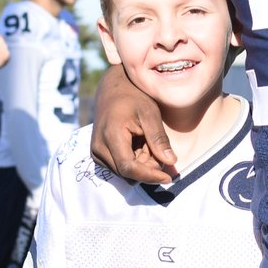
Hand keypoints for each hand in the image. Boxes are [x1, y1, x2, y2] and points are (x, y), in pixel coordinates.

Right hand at [89, 65, 176, 183]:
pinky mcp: (98, 155)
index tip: (168, 178)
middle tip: (157, 146)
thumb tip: (171, 162)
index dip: (149, 176)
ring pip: (125, 173)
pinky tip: (138, 145)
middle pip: (128, 173)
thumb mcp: (150, 114)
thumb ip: (159, 139)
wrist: (113, 88)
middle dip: (147, 167)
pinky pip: (119, 168)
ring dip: (141, 164)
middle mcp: (98, 147)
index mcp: (110, 135)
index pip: (129, 168)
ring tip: (145, 141)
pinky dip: (133, 162)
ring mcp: (96, 152)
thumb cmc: (133, 97)